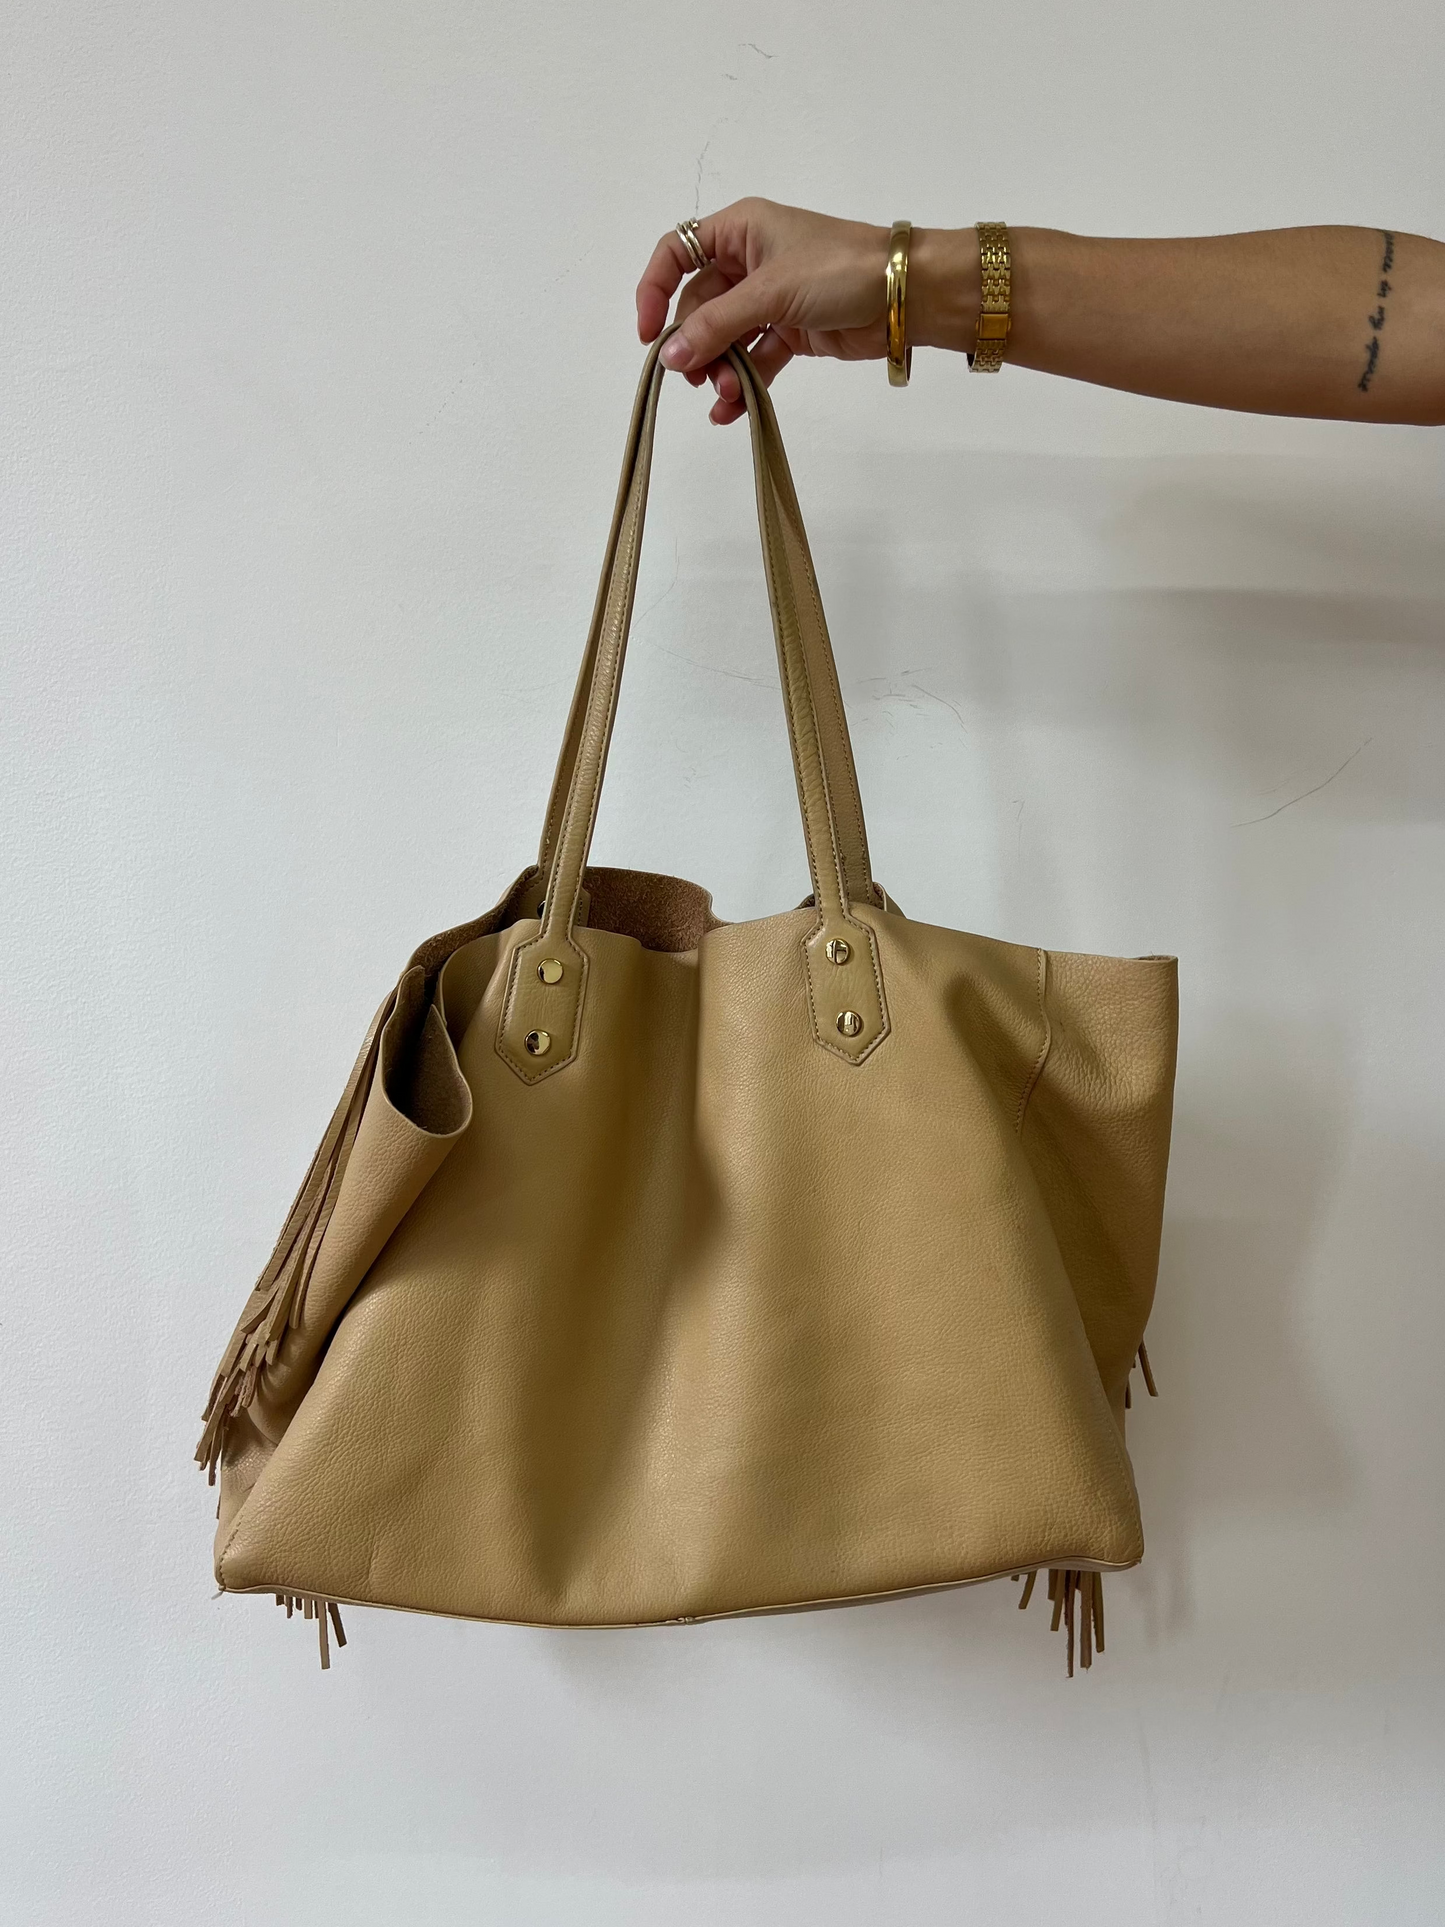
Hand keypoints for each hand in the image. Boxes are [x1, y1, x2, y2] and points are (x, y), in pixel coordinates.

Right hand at [635, 198, 895, 424]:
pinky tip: (730, 411)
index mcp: (739, 230)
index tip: (649, 334)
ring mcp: (770, 299)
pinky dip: (741, 383)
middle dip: (696, 344)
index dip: (655, 289)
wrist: (904, 296)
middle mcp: (749, 260)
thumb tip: (669, 357)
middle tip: (699, 378)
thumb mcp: (771, 292)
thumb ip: (717, 325)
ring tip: (726, 394)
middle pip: (699, 306)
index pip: (677, 252)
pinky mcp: (790, 332)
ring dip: (719, 369)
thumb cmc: (838, 270)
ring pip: (726, 337)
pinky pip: (753, 359)